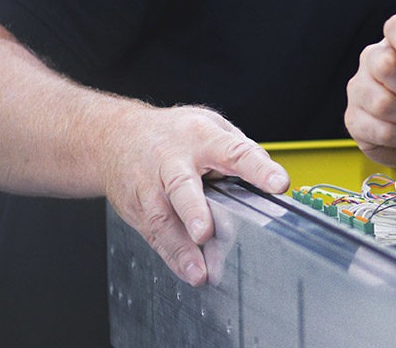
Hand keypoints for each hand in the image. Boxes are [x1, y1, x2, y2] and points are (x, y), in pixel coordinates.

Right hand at [100, 105, 287, 285]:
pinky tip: (189, 271)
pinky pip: (155, 236)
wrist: (116, 138)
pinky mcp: (138, 210)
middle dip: (193, 210)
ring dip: (181, 248)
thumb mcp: (209, 125)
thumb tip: (270, 177)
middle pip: (181, 186)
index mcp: (200, 138)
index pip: (234, 151)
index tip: (279, 184)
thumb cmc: (172, 133)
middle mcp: (171, 162)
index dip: (258, 168)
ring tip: (200, 272)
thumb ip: (240, 149)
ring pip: (163, 219)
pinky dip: (172, 257)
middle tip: (205, 232)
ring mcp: (150, 187)